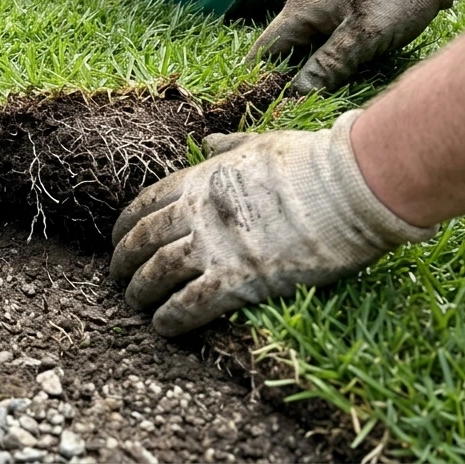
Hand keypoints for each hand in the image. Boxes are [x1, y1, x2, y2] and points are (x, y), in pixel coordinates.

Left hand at [109, 112, 435, 336]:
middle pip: (144, 240)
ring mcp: (215, 246)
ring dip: (141, 291)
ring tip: (135, 303)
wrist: (347, 188)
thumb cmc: (310, 161)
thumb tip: (209, 138)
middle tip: (118, 277)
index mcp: (201, 178)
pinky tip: (161, 327)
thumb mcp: (259, 142)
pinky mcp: (238, 279)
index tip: (117, 239)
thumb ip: (229, 144)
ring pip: (158, 273)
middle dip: (124, 261)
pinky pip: (190, 304)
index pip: (146, 204)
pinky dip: (171, 318)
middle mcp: (197, 212)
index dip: (125, 225)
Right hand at [249, 0, 464, 94]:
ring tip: (311, 103)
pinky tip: (332, 83)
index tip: (267, 108)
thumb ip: (328, 64)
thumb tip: (296, 93)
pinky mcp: (336, 18)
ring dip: (305, 75)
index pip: (265, 50)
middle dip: (283, 81)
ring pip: (300, 51)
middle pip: (280, 53)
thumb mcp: (364, 35)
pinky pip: (318, 47)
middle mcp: (302, 9)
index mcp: (300, 9)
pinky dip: (321, 65)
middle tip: (294, 112)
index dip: (261, 79)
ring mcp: (319, 12)